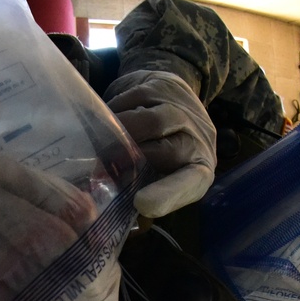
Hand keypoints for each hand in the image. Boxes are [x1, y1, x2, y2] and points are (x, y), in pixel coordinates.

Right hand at [104, 70, 216, 217]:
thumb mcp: (163, 173)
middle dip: (131, 161)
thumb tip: (112, 213)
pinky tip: (105, 121)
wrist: (177, 97)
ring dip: (120, 135)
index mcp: (199, 170)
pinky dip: (114, 113)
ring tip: (100, 145)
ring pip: (149, 123)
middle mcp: (196, 140)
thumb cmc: (164, 148)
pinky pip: (134, 101)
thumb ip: (144, 191)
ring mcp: (181, 110)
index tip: (142, 204)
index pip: (189, 184)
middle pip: (165, 151)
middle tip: (100, 171)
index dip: (167, 194)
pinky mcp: (162, 87)